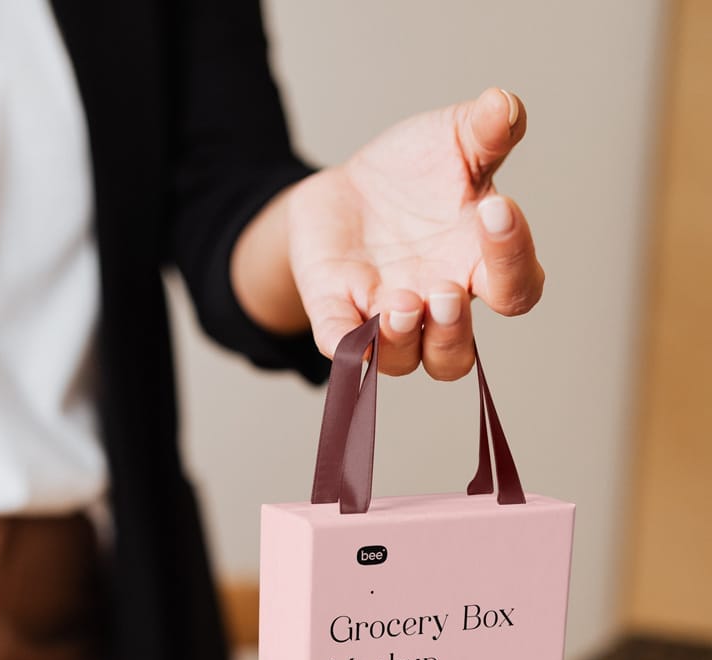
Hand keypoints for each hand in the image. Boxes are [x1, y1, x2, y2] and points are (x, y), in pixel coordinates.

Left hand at [288, 87, 544, 378]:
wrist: (348, 190)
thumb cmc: (416, 175)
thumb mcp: (452, 141)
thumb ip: (484, 131)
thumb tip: (503, 104)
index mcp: (478, 266)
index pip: (517, 288)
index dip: (513, 259)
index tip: (495, 209)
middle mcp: (437, 305)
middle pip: (456, 354)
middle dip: (451, 330)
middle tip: (442, 291)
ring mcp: (386, 316)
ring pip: (405, 360)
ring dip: (404, 341)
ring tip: (400, 305)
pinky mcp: (339, 313)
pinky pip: (345, 346)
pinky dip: (349, 348)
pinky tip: (351, 334)